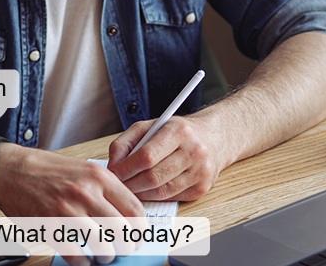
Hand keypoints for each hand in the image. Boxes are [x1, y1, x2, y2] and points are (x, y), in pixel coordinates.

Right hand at [0, 146, 146, 265]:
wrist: (10, 169)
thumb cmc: (45, 169)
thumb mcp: (82, 168)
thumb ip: (106, 188)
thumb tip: (126, 214)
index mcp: (99, 177)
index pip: (135, 210)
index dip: (140, 229)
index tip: (137, 236)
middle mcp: (86, 193)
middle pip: (123, 231)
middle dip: (126, 246)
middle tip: (122, 249)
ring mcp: (67, 211)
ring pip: (103, 246)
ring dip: (106, 256)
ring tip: (102, 255)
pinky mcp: (50, 226)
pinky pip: (76, 255)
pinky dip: (83, 262)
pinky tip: (82, 257)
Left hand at [106, 116, 232, 201]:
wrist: (213, 138)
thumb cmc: (176, 133)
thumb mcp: (149, 127)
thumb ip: (125, 142)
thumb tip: (112, 166)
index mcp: (179, 131)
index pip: (147, 156)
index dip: (126, 168)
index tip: (113, 173)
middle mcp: (194, 151)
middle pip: (153, 177)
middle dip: (130, 184)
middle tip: (118, 184)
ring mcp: (200, 172)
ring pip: (161, 191)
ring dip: (140, 193)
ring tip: (129, 188)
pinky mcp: (202, 188)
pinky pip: (171, 198)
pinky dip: (155, 196)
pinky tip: (147, 190)